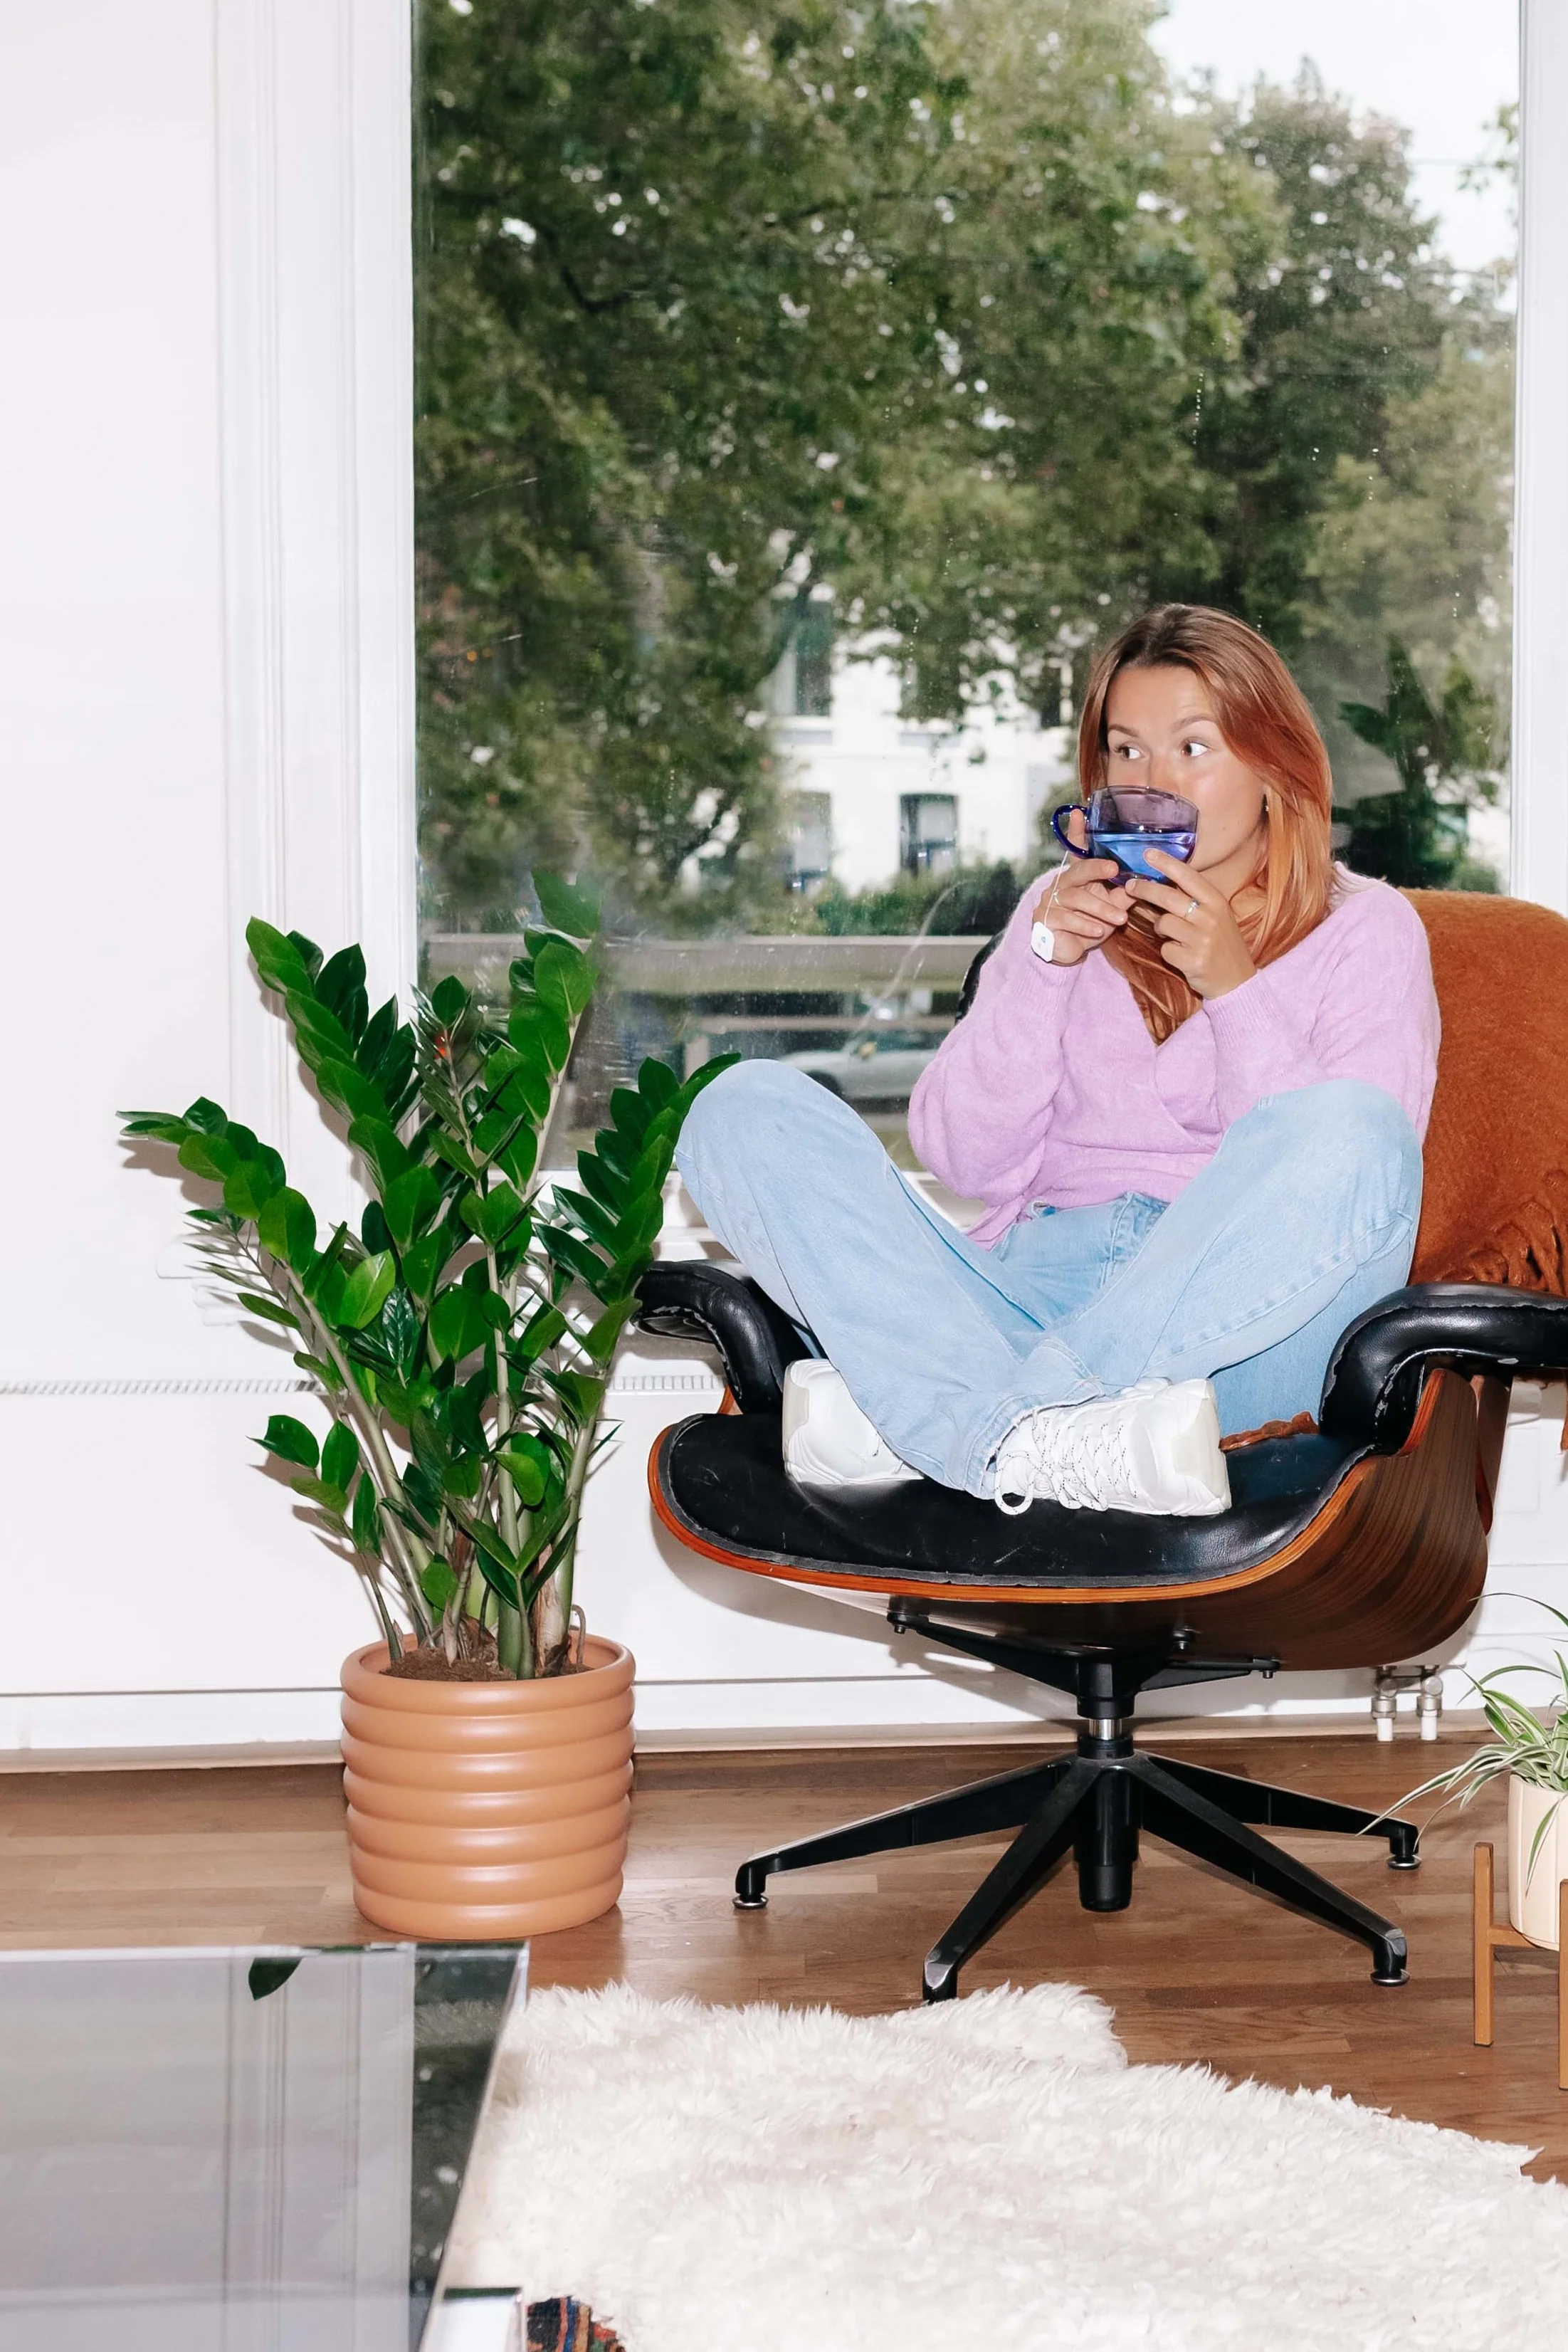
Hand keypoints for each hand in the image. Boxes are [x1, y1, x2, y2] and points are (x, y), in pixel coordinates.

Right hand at [1034, 810, 1130, 966]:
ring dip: (1101, 909)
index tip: (1080, 812)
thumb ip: (1124, 893)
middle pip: (1079, 870)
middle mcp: (1061, 883)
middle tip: (1115, 870)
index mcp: (1077, 876)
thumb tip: (1148, 879)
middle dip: (1097, 868)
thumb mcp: (1111, 906)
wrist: (1068, 951)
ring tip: (1120, 919)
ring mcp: (1050, 900)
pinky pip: (1066, 918)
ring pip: (1076, 898)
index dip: (1077, 831)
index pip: (1077, 850)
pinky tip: (1098, 932)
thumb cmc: (1091, 924)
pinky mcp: (1045, 919)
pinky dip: (1085, 925)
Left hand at [1126, 853, 1257, 998]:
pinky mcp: (1193, 960)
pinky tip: (1181, 955)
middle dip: (1145, 889)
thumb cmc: (1222, 944)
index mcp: (1217, 902)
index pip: (1188, 876)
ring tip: (1172, 935)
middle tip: (1130, 887)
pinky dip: (1168, 952)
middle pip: (1168, 897)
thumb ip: (1195, 900)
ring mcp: (1202, 939)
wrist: (1238, 981)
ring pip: (1163, 923)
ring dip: (1160, 928)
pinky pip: (1165, 949)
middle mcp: (1211, 917)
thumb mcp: (1217, 916)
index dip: (1166, 863)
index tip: (1148, 853)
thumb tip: (1163, 882)